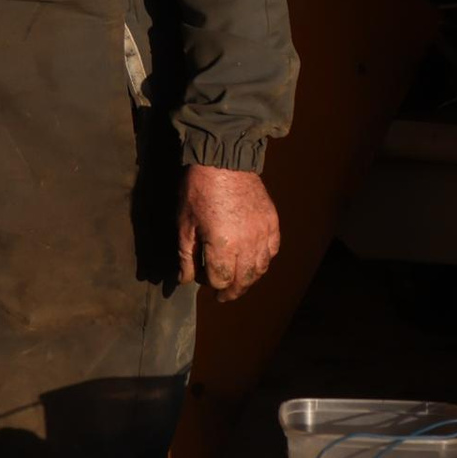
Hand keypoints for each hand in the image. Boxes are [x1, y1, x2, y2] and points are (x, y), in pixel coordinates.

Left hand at [177, 164, 280, 298]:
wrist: (224, 160)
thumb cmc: (198, 191)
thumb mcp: (184, 225)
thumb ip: (186, 257)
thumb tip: (185, 280)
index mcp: (223, 246)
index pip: (220, 280)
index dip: (211, 285)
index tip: (203, 281)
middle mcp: (248, 244)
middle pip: (243, 280)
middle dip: (232, 291)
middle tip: (223, 296)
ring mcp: (263, 233)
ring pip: (260, 268)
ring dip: (249, 279)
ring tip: (238, 283)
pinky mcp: (272, 222)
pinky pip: (272, 250)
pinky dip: (264, 261)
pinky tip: (254, 262)